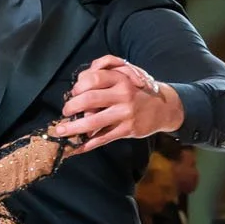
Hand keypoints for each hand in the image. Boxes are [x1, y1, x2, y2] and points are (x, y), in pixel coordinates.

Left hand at [51, 55, 183, 153]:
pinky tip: (77, 148)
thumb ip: (105, 77)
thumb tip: (80, 91)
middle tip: (65, 112)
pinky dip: (88, 144)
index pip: (94, 78)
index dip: (78, 86)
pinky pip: (103, 138)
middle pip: (90, 99)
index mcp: (120, 79)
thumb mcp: (126, 76)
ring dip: (74, 128)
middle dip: (72, 107)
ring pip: (94, 122)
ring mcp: (125, 113)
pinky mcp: (127, 129)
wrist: (162, 107)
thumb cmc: (137, 91)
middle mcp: (123, 94)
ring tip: (62, 131)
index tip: (73, 93)